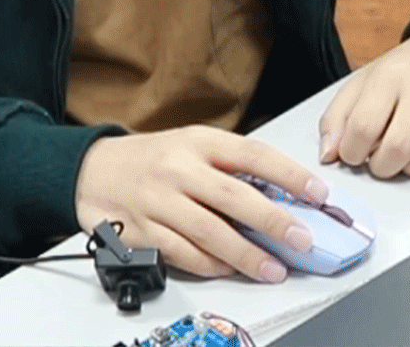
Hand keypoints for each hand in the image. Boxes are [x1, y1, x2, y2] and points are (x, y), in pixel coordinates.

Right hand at [74, 126, 329, 282]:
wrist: (92, 169)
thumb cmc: (154, 159)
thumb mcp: (193, 145)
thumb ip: (231, 166)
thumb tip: (283, 195)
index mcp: (199, 141)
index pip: (253, 154)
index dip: (289, 174)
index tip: (318, 193)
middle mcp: (179, 169)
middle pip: (233, 196)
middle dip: (273, 221)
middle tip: (301, 240)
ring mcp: (158, 201)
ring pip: (209, 231)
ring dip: (246, 254)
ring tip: (274, 269)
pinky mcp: (142, 230)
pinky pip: (182, 253)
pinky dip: (210, 264)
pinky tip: (231, 269)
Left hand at [319, 15, 409, 178]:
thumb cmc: (402, 72)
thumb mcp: (361, 83)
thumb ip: (337, 118)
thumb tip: (328, 155)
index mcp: (389, 77)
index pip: (364, 126)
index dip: (352, 152)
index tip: (354, 153)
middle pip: (399, 146)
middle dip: (382, 167)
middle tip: (379, 161)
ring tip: (405, 157)